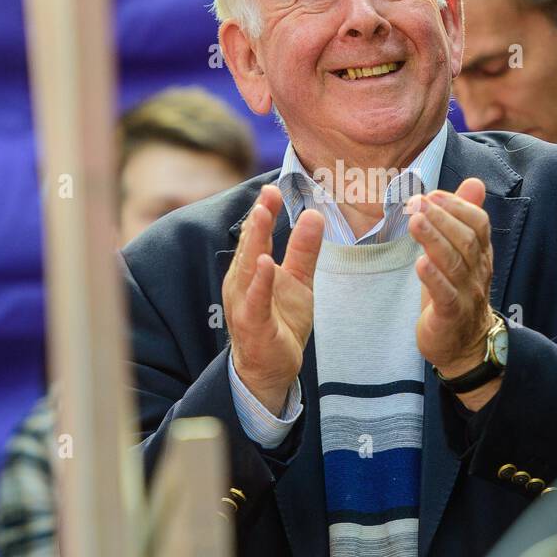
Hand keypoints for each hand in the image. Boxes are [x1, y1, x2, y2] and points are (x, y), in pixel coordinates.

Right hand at [223, 184, 323, 414]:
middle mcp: (242, 283)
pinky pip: (255, 302)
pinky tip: (266, 264)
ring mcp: (245, 304)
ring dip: (254, 242)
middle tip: (268, 193)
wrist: (271, 368)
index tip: (273, 187)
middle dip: (258, 219)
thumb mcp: (299, 281)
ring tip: (262, 216)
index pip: (257, 235)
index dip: (264, 211)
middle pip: (250, 246)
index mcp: (251, 269)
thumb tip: (315, 213)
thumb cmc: (279, 320)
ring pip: (248, 269)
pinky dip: (259, 283)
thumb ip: (304, 250)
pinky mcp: (253, 326)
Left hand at [408, 178, 499, 407]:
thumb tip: (474, 182)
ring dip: (434, 240)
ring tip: (415, 221)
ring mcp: (467, 294)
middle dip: (442, 218)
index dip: (457, 206)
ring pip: (454, 264)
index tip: (433, 193)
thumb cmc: (457, 291)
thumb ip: (466, 217)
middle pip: (466, 240)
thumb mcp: (461, 252)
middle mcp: (478, 271)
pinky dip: (434, 278)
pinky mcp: (451, 316)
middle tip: (417, 202)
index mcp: (480, 254)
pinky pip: (446, 295)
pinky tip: (420, 263)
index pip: (479, 223)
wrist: (465, 346)